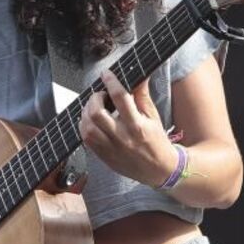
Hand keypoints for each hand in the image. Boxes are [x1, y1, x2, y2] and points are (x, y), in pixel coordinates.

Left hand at [77, 69, 178, 186]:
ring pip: (88, 128)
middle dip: (95, 98)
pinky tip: (91, 121)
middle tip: (100, 95)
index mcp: (137, 126)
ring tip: (94, 107)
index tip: (107, 74)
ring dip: (86, 112)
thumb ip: (142, 95)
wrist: (159, 169)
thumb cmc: (157, 140)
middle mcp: (122, 138)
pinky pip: (86, 140)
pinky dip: (84, 126)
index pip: (120, 97)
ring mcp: (111, 149)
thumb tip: (139, 75)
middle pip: (97, 113)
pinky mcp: (104, 157)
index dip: (111, 82)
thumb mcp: (153, 116)